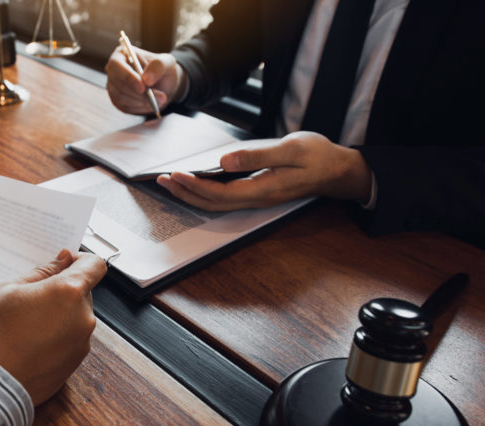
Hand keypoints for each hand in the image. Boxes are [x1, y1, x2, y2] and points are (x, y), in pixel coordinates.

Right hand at [0, 250, 106, 405]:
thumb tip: (63, 261)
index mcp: (69, 293)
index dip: (81, 260)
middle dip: (63, 291)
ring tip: (25, 326)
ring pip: (76, 317)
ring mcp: (81, 344)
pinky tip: (29, 343)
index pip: (95, 265)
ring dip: (59, 315)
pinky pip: (70, 340)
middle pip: (83, 293)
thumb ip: (42, 273)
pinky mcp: (74, 365)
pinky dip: (56, 337)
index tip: (63, 263)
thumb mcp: (9, 290)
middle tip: (31, 299)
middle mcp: (83, 319)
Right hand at [105, 45, 185, 114]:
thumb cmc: (163, 70)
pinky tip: (151, 103)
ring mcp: (113, 87)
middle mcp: (114, 71)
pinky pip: (125, 107)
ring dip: (142, 101)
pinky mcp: (117, 101)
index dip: (127, 77)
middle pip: (118, 85)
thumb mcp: (167, 62)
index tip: (142, 87)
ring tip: (159, 99)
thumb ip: (158, 66)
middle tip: (160, 97)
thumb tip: (146, 79)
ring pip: (121, 98)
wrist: (164, 85)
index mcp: (122, 55)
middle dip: (139, 94)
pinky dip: (140, 107)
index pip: (116, 65)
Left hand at [156, 132, 372, 210]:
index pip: (219, 193)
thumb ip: (256, 156)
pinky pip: (224, 197)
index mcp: (262, 189)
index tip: (175, 175)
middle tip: (161, 180)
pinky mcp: (257, 192)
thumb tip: (224, 160)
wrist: (338, 169)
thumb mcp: (290, 150)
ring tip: (170, 182)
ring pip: (216, 203)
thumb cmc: (317, 156)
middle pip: (212, 203)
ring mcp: (256, 197)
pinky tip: (194, 182)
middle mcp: (256, 198)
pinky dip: (205, 191)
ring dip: (191, 194)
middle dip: (185, 193)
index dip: (194, 186)